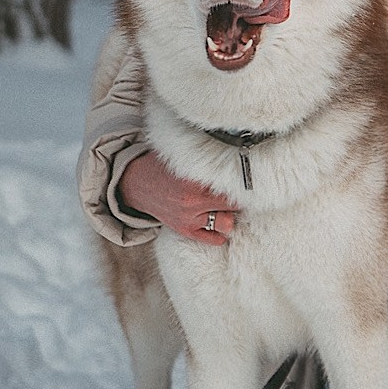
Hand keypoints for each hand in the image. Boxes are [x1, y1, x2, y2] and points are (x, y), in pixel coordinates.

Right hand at [118, 150, 237, 243]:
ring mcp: (190, 218)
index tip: (251, 179)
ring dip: (231, 214)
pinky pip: (215, 239)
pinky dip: (221, 231)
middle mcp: (193, 200)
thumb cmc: (163, 166)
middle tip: (240, 191)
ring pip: (227, 223)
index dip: (244, 181)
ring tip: (227, 205)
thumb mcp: (183, 156)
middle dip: (239, 197)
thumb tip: (234, 149)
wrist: (136, 184)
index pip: (232, 184)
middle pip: (234, 204)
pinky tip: (219, 218)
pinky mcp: (186, 230)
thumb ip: (206, 157)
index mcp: (195, 179)